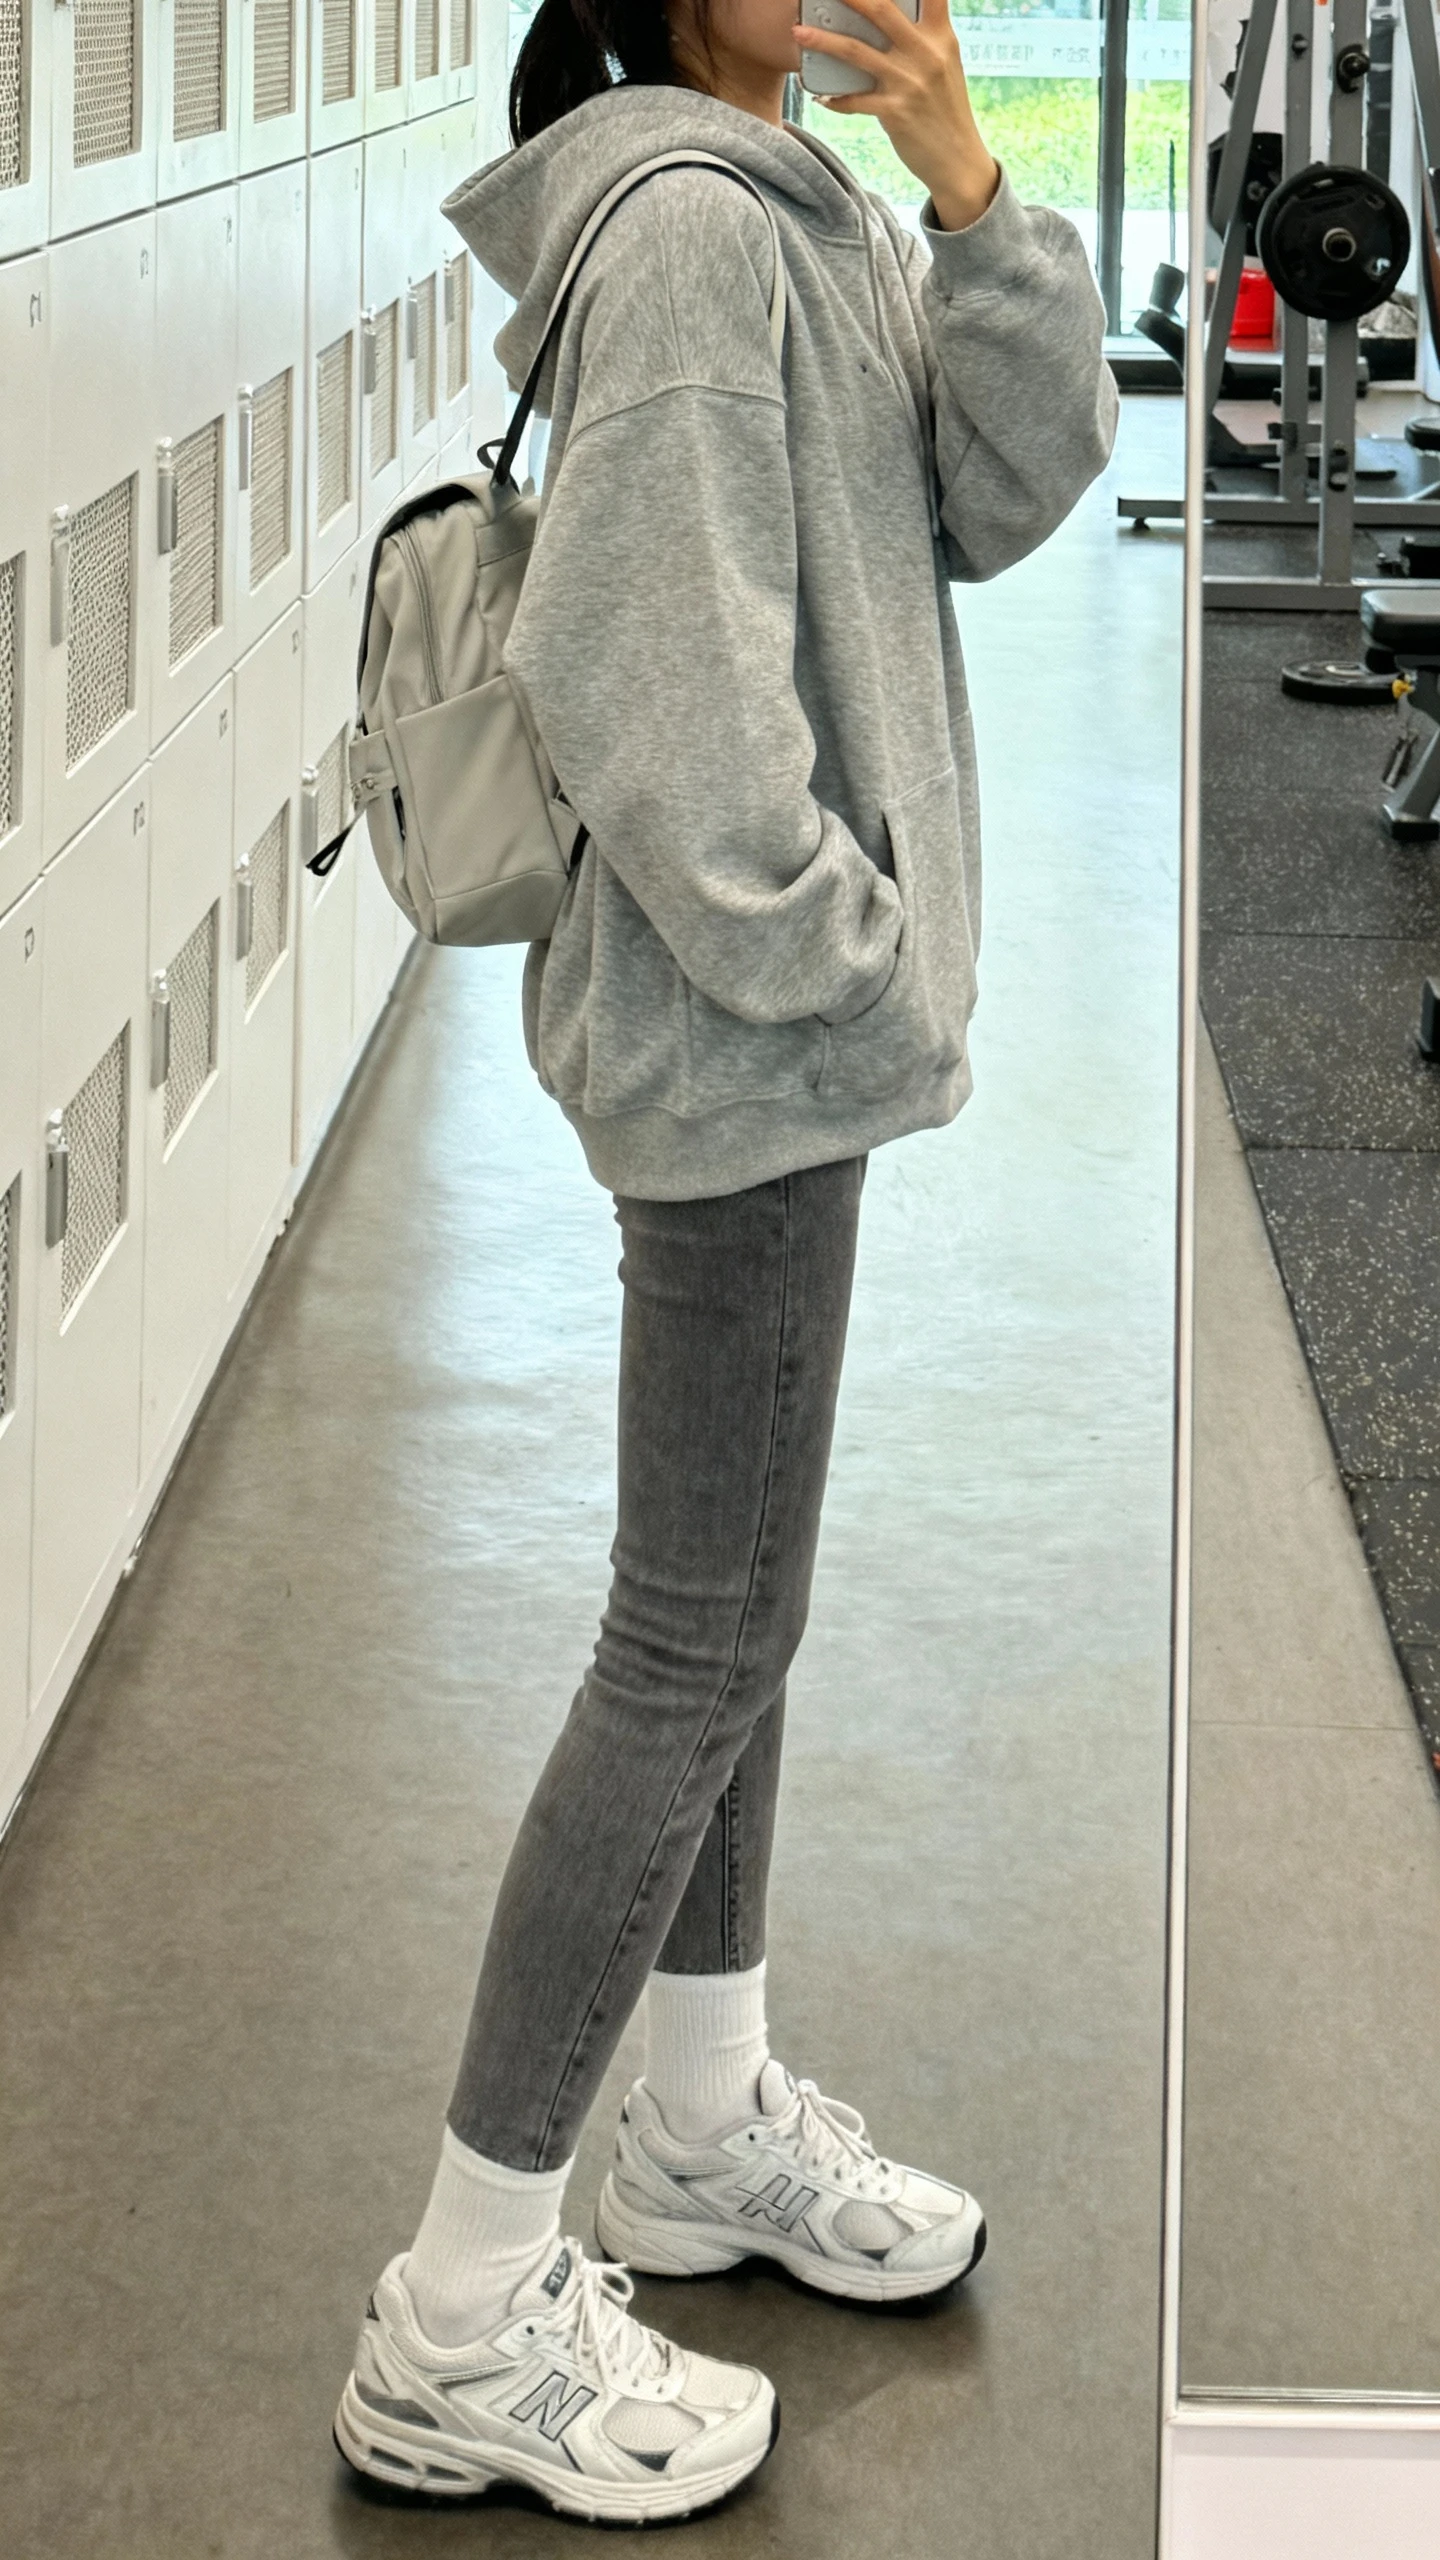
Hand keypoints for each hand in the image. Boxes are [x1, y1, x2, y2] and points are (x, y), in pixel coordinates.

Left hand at [794, 0, 999, 231]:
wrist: (959, 160)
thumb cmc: (946, 109)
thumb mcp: (945, 64)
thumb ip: (923, 37)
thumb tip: (886, 17)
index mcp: (941, 36)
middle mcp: (926, 53)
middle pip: (881, 10)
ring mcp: (909, 82)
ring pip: (856, 51)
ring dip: (823, 40)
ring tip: (798, 32)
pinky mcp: (895, 112)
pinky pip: (853, 100)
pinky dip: (834, 99)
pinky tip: (820, 96)